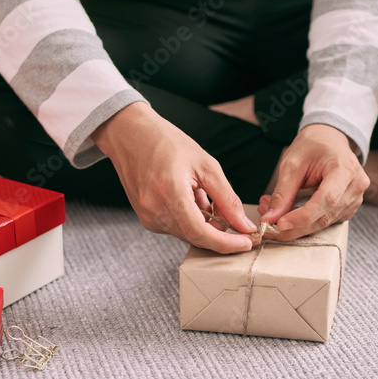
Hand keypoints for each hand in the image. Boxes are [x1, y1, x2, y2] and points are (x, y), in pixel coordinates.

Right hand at [92, 102, 255, 252]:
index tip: (246, 242)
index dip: (225, 243)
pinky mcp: (146, 218)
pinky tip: (190, 198)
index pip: (200, 233)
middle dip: (219, 233)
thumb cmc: (168, 143)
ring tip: (203, 194)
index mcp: (169, 192)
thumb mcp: (206, 165)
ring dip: (204, 223)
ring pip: (187, 234)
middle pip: (195, 237)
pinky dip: (191, 219)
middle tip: (236, 220)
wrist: (131, 135)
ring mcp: (147, 216)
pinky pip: (176, 228)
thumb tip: (244, 225)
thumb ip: (227, 199)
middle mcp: (154, 209)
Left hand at [258, 124, 369, 240]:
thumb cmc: (312, 146)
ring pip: (323, 223)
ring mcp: (355, 199)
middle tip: (268, 227)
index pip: (327, 199)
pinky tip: (288, 214)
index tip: (279, 224)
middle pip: (324, 216)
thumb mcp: (293, 163)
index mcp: (346, 168)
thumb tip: (270, 219)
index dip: (303, 216)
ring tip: (272, 214)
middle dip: (294, 227)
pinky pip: (325, 221)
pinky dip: (304, 223)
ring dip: (296, 226)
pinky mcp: (348, 208)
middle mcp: (356, 186)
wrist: (329, 139)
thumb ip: (283, 193)